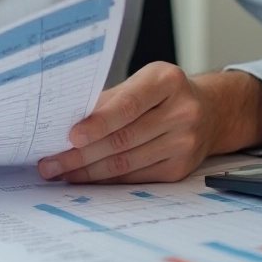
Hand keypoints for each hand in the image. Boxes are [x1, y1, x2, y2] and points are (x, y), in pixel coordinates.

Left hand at [37, 63, 261, 183]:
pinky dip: (105, 179)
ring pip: (126, 163)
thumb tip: (66, 122)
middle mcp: (182, 112)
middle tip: (50, 162)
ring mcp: (184, 143)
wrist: (210, 112)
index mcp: (168, 81)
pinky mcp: (179, 168)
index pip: (129, 105)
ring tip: (60, 172)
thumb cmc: (163, 94)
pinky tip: (84, 177)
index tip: (71, 135)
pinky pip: (135, 177)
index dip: (99, 122)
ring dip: (87, 171)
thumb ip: (110, 100)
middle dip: (80, 153)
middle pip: (123, 139)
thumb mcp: (142, 81)